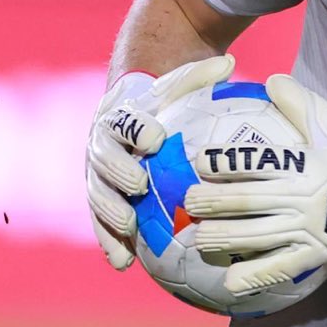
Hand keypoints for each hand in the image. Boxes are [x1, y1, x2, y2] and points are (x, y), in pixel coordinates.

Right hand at [85, 54, 236, 268]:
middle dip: (119, 173)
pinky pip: (101, 224)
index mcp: (119, 117)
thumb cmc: (166, 99)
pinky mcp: (101, 200)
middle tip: (140, 186)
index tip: (156, 138)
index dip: (136, 128)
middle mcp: (101, 146)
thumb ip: (201, 75)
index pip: (124, 120)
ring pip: (97, 196)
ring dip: (110, 214)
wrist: (134, 113)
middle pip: (103, 160)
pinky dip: (109, 243)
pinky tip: (124, 264)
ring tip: (130, 231)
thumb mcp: (182, 84)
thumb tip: (229, 63)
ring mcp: (97, 175)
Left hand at [184, 74, 326, 294]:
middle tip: (187, 200)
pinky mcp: (315, 255)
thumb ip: (301, 104)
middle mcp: (301, 198)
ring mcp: (307, 229)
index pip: (257, 161)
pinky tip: (229, 284)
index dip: (224, 161)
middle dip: (211, 201)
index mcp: (303, 165)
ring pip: (256, 236)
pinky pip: (280, 268)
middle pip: (247, 201)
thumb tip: (271, 78)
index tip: (198, 160)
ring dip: (223, 238)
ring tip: (197, 239)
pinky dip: (254, 276)